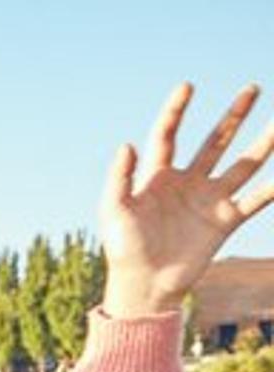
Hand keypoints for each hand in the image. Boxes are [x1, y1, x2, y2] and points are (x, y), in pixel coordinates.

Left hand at [101, 82, 273, 317]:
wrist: (144, 285)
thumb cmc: (123, 248)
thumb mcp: (114, 211)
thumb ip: (119, 179)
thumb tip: (127, 145)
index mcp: (157, 177)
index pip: (167, 135)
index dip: (176, 111)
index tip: (187, 86)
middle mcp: (187, 182)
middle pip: (216, 141)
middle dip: (233, 115)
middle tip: (253, 88)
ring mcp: (209, 200)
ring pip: (243, 164)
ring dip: (264, 143)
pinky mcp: (225, 222)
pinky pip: (255, 201)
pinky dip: (272, 190)